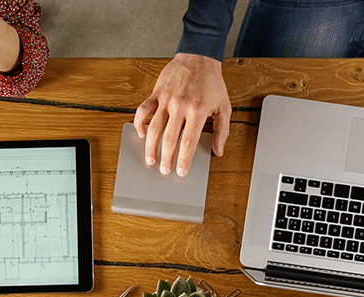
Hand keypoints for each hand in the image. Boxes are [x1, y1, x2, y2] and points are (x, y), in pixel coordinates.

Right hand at [134, 53, 230, 176]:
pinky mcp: (157, 93)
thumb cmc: (212, 82)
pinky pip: (143, 110)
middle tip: (164, 170)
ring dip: (150, 147)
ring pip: (154, 128)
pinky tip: (142, 133)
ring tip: (150, 159)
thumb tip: (218, 150)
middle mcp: (181, 106)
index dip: (183, 160)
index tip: (181, 172)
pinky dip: (140, 123)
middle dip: (166, 158)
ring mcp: (167, 99)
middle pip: (169, 139)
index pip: (188, 142)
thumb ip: (222, 130)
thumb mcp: (224, 107)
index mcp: (198, 111)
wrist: (199, 57)